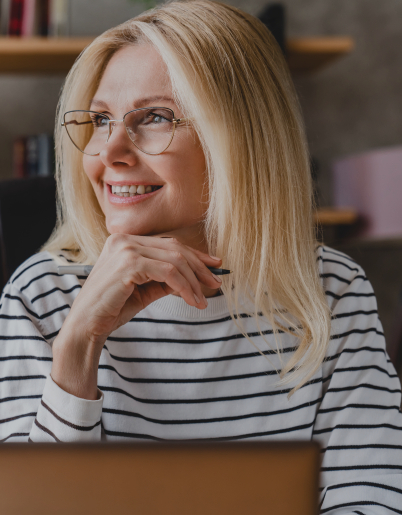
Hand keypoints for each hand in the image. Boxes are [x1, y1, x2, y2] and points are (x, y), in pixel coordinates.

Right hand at [51, 235, 221, 398]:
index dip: (195, 254)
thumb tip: (195, 277)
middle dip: (199, 267)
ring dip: (194, 281)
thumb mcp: (145, 289)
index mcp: (126, 241)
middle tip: (215, 283)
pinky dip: (184, 286)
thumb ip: (166, 279)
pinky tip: (191, 300)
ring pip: (174, 260)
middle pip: (175, 249)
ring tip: (202, 300)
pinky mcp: (128, 263)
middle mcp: (124, 240)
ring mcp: (125, 249)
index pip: (169, 244)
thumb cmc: (113, 308)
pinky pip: (168, 273)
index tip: (214, 265)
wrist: (87, 325)